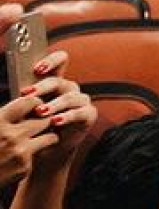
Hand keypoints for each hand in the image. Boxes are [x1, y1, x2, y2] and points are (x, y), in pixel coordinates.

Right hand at [0, 90, 62, 186]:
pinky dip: (38, 151)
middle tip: (45, 121)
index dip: (35, 103)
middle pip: (44, 119)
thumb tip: (24, 99)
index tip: (36, 107)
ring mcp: (19, 151)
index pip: (28, 102)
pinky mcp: (24, 166)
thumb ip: (6, 117)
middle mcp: (10, 135)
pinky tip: (31, 153)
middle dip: (46, 120)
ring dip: (49, 136)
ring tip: (45, 136)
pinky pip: (40, 153)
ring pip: (50, 136)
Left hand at [27, 56, 95, 171]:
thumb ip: (28, 95)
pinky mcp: (89, 114)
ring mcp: (81, 101)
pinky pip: (79, 112)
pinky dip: (66, 117)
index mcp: (56, 81)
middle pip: (60, 81)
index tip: (37, 68)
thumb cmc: (35, 124)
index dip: (51, 60)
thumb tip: (20, 89)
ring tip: (40, 112)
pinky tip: (55, 121)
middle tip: (27, 94)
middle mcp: (70, 88)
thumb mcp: (28, 108)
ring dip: (53, 104)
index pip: (61, 60)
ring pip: (69, 97)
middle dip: (42, 87)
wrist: (47, 148)